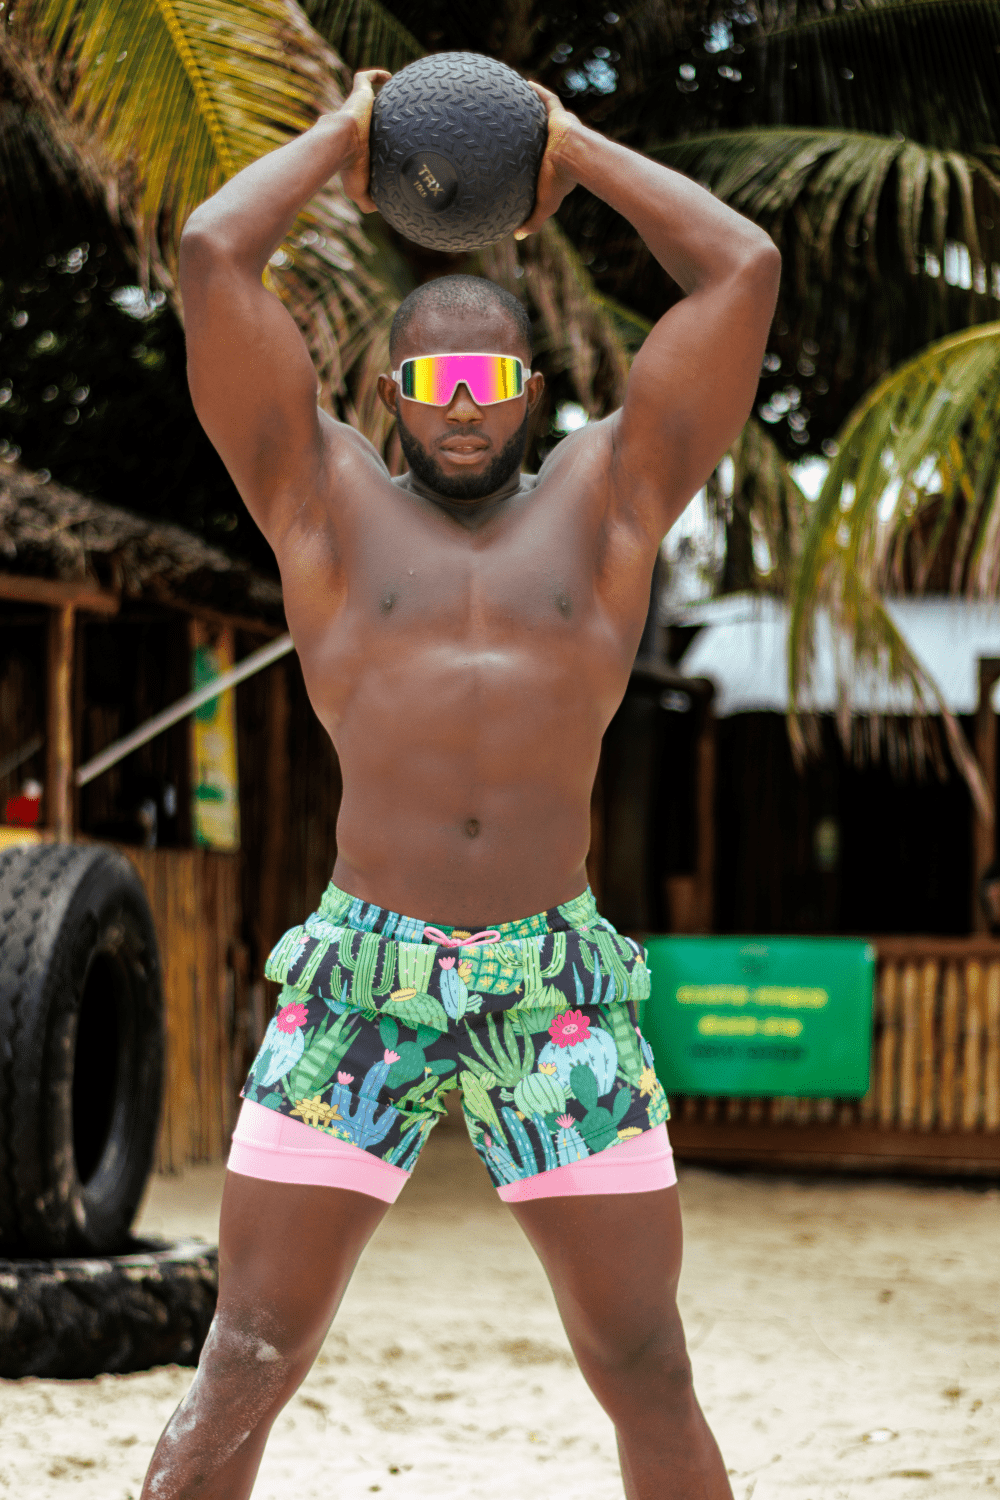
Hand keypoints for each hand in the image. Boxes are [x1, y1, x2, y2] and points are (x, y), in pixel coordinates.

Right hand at [339, 68, 391, 210]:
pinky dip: (378, 75)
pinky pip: (367, 77)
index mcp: (358, 142)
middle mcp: (358, 122)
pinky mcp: (359, 93)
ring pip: (369, 94)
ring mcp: (357, 106)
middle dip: (379, 115)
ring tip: (403, 95)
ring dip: (381, 93)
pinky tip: (392, 78)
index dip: (376, 139)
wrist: (341, 141)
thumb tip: (380, 212)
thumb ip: (369, 202)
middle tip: (400, 118)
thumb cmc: (349, 167)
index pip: (367, 138)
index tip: (390, 142)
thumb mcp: (359, 191)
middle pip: (369, 116)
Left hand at [515, 82, 579, 237]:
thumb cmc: (561, 181)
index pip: (542, 160)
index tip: (524, 161)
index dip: (534, 160)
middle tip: (518, 131)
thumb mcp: (545, 204)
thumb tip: (517, 236)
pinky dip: (537, 91)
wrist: (576, 158)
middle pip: (542, 136)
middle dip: (534, 133)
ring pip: (542, 117)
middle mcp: (556, 144)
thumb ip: (533, 220)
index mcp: (554, 163)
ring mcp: (558, 128)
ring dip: (532, 111)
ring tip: (515, 105)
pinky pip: (546, 99)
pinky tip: (523, 83)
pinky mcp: (558, 115)